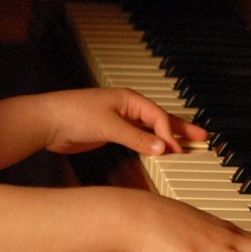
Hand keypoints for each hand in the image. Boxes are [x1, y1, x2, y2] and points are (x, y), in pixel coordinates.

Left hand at [38, 87, 206, 156]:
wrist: (47, 122)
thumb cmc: (73, 113)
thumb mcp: (108, 126)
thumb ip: (136, 138)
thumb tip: (162, 149)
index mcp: (129, 99)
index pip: (158, 117)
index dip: (168, 134)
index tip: (176, 150)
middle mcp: (128, 108)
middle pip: (160, 119)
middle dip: (181, 128)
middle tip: (203, 137)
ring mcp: (121, 120)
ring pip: (151, 130)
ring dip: (168, 138)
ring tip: (188, 145)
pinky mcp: (112, 133)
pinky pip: (139, 139)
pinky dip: (152, 145)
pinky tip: (160, 152)